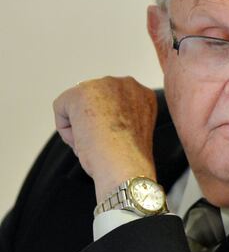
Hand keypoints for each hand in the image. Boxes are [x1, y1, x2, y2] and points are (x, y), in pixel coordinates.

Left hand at [53, 76, 157, 202]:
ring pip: (78, 104)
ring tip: (95, 142)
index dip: (110, 126)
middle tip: (104, 143)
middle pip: (95, 100)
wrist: (126, 167)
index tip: (116, 141)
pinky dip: (66, 130)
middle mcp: (128, 84)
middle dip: (94, 121)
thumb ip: (119, 116)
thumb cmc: (129, 159)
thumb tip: (92, 116)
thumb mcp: (132, 130)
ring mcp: (104, 84)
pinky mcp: (81, 92)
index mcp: (144, 94)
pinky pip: (61, 108)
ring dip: (81, 125)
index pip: (113, 103)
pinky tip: (83, 139)